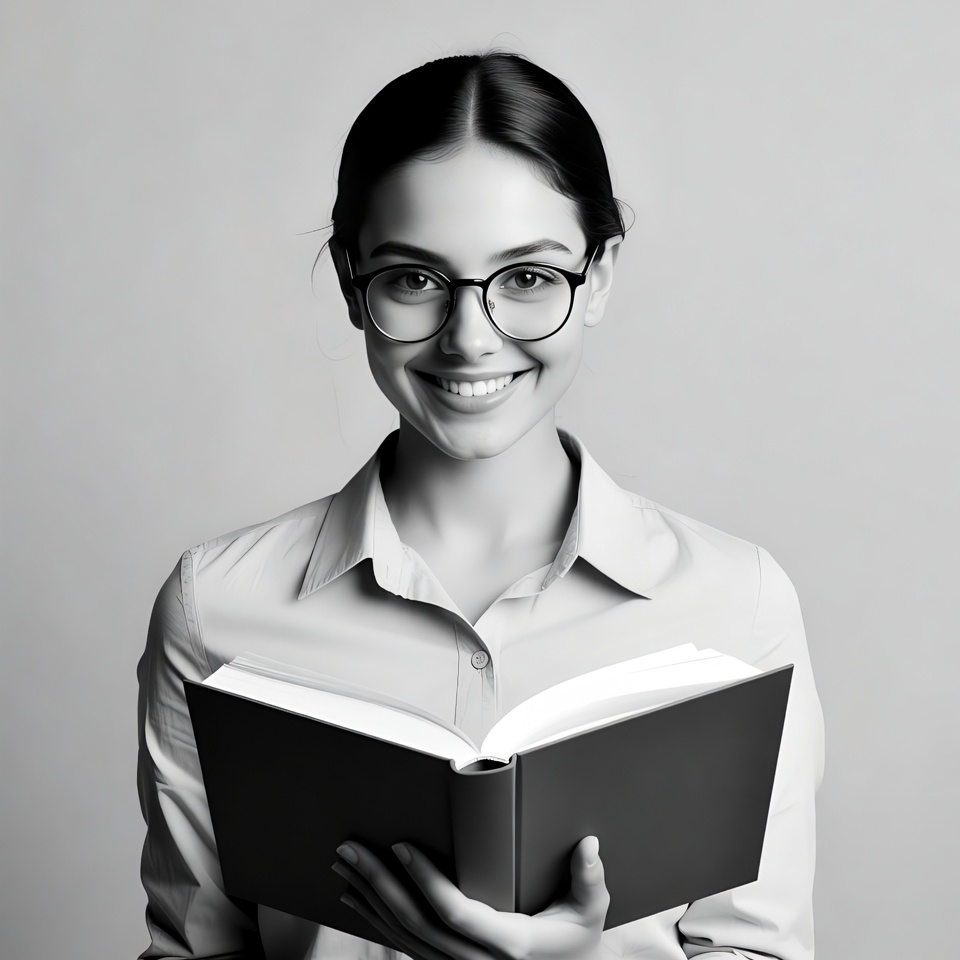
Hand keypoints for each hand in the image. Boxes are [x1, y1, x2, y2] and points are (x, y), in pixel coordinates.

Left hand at [331, 835, 609, 959]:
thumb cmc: (579, 940)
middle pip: (415, 923)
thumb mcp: (593, 911)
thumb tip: (587, 845)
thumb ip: (590, 879)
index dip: (425, 880)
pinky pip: (403, 945)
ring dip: (369, 898)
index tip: (402, 847)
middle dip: (378, 882)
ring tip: (344, 865)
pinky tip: (355, 898)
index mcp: (510, 946)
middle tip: (350, 849)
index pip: (454, 913)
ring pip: (402, 937)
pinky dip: (376, 920)